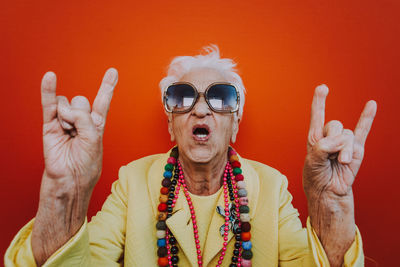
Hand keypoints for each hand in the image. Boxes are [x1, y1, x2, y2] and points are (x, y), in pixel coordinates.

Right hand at [41, 68, 117, 189]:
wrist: (70, 179)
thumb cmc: (86, 163)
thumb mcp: (94, 138)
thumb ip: (83, 119)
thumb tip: (64, 109)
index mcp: (96, 124)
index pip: (102, 101)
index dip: (107, 86)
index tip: (113, 72)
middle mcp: (81, 120)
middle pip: (81, 101)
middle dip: (80, 114)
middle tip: (78, 132)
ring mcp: (65, 121)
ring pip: (66, 103)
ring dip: (67, 117)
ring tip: (68, 133)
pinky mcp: (50, 125)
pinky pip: (49, 104)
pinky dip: (48, 90)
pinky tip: (50, 77)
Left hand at [302, 84, 376, 265]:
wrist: (328, 193)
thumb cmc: (315, 177)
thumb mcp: (312, 161)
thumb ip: (323, 147)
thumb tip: (340, 141)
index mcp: (315, 137)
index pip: (317, 115)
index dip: (320, 102)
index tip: (323, 88)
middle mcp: (329, 137)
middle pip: (334, 124)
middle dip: (332, 139)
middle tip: (329, 156)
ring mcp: (344, 143)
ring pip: (347, 135)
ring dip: (344, 150)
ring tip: (341, 163)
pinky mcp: (356, 150)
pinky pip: (362, 131)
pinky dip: (367, 118)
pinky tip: (371, 104)